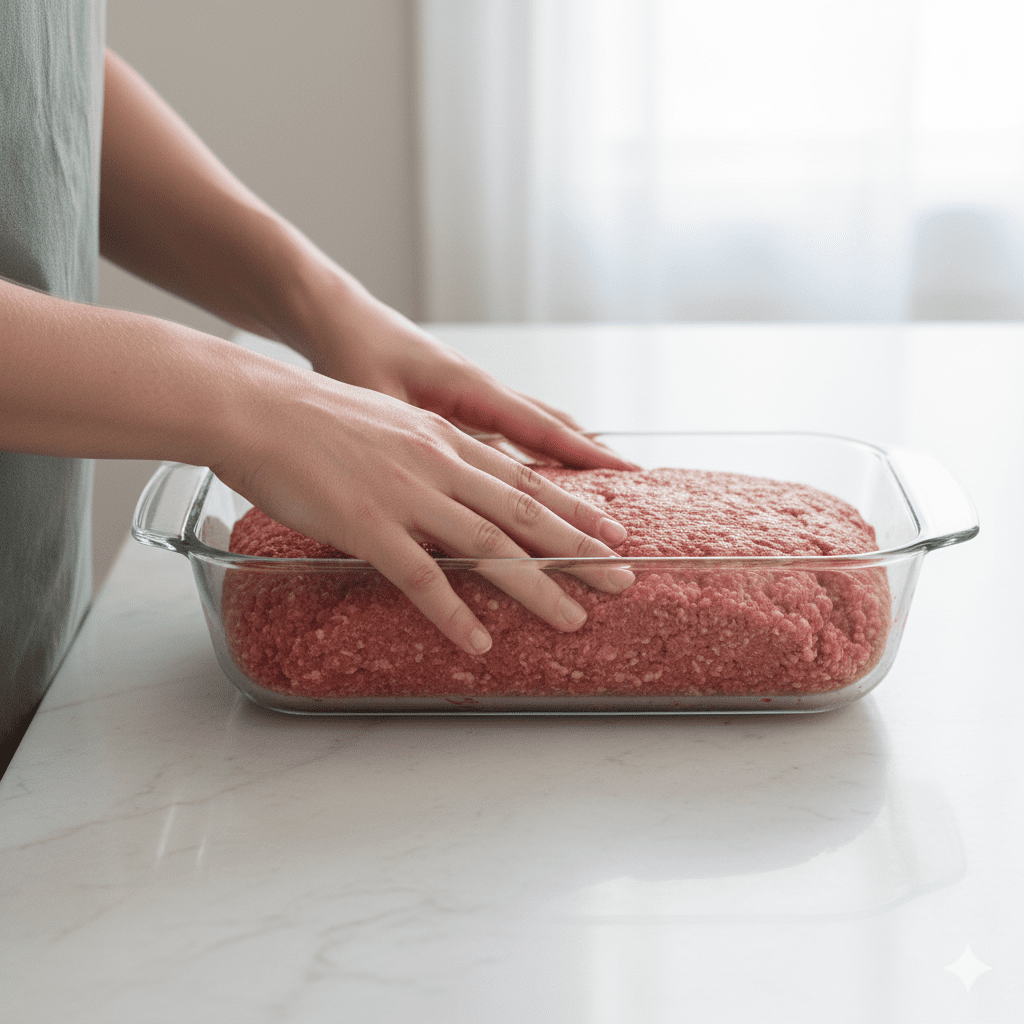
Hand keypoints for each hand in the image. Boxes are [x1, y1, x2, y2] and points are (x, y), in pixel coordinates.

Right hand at [214, 361, 632, 656]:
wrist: (254, 405)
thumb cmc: (309, 415)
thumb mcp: (385, 423)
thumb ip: (421, 455)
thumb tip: (442, 484)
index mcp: (443, 440)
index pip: (524, 478)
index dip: (573, 506)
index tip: (612, 528)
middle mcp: (438, 465)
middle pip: (525, 513)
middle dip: (580, 550)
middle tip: (625, 578)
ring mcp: (406, 495)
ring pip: (489, 548)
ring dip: (538, 588)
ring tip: (575, 619)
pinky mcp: (367, 525)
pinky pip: (421, 578)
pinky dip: (454, 614)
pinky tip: (479, 643)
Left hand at [293, 288, 638, 470]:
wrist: (333, 316)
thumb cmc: (350, 351)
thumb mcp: (375, 398)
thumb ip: (411, 443)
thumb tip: (441, 492)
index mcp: (469, 387)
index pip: (542, 427)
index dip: (586, 455)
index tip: (628, 475)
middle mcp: (481, 391)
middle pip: (552, 429)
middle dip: (592, 463)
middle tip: (629, 493)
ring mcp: (472, 399)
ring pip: (534, 431)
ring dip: (568, 460)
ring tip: (598, 494)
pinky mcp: (457, 406)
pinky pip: (508, 434)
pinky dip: (533, 455)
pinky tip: (540, 481)